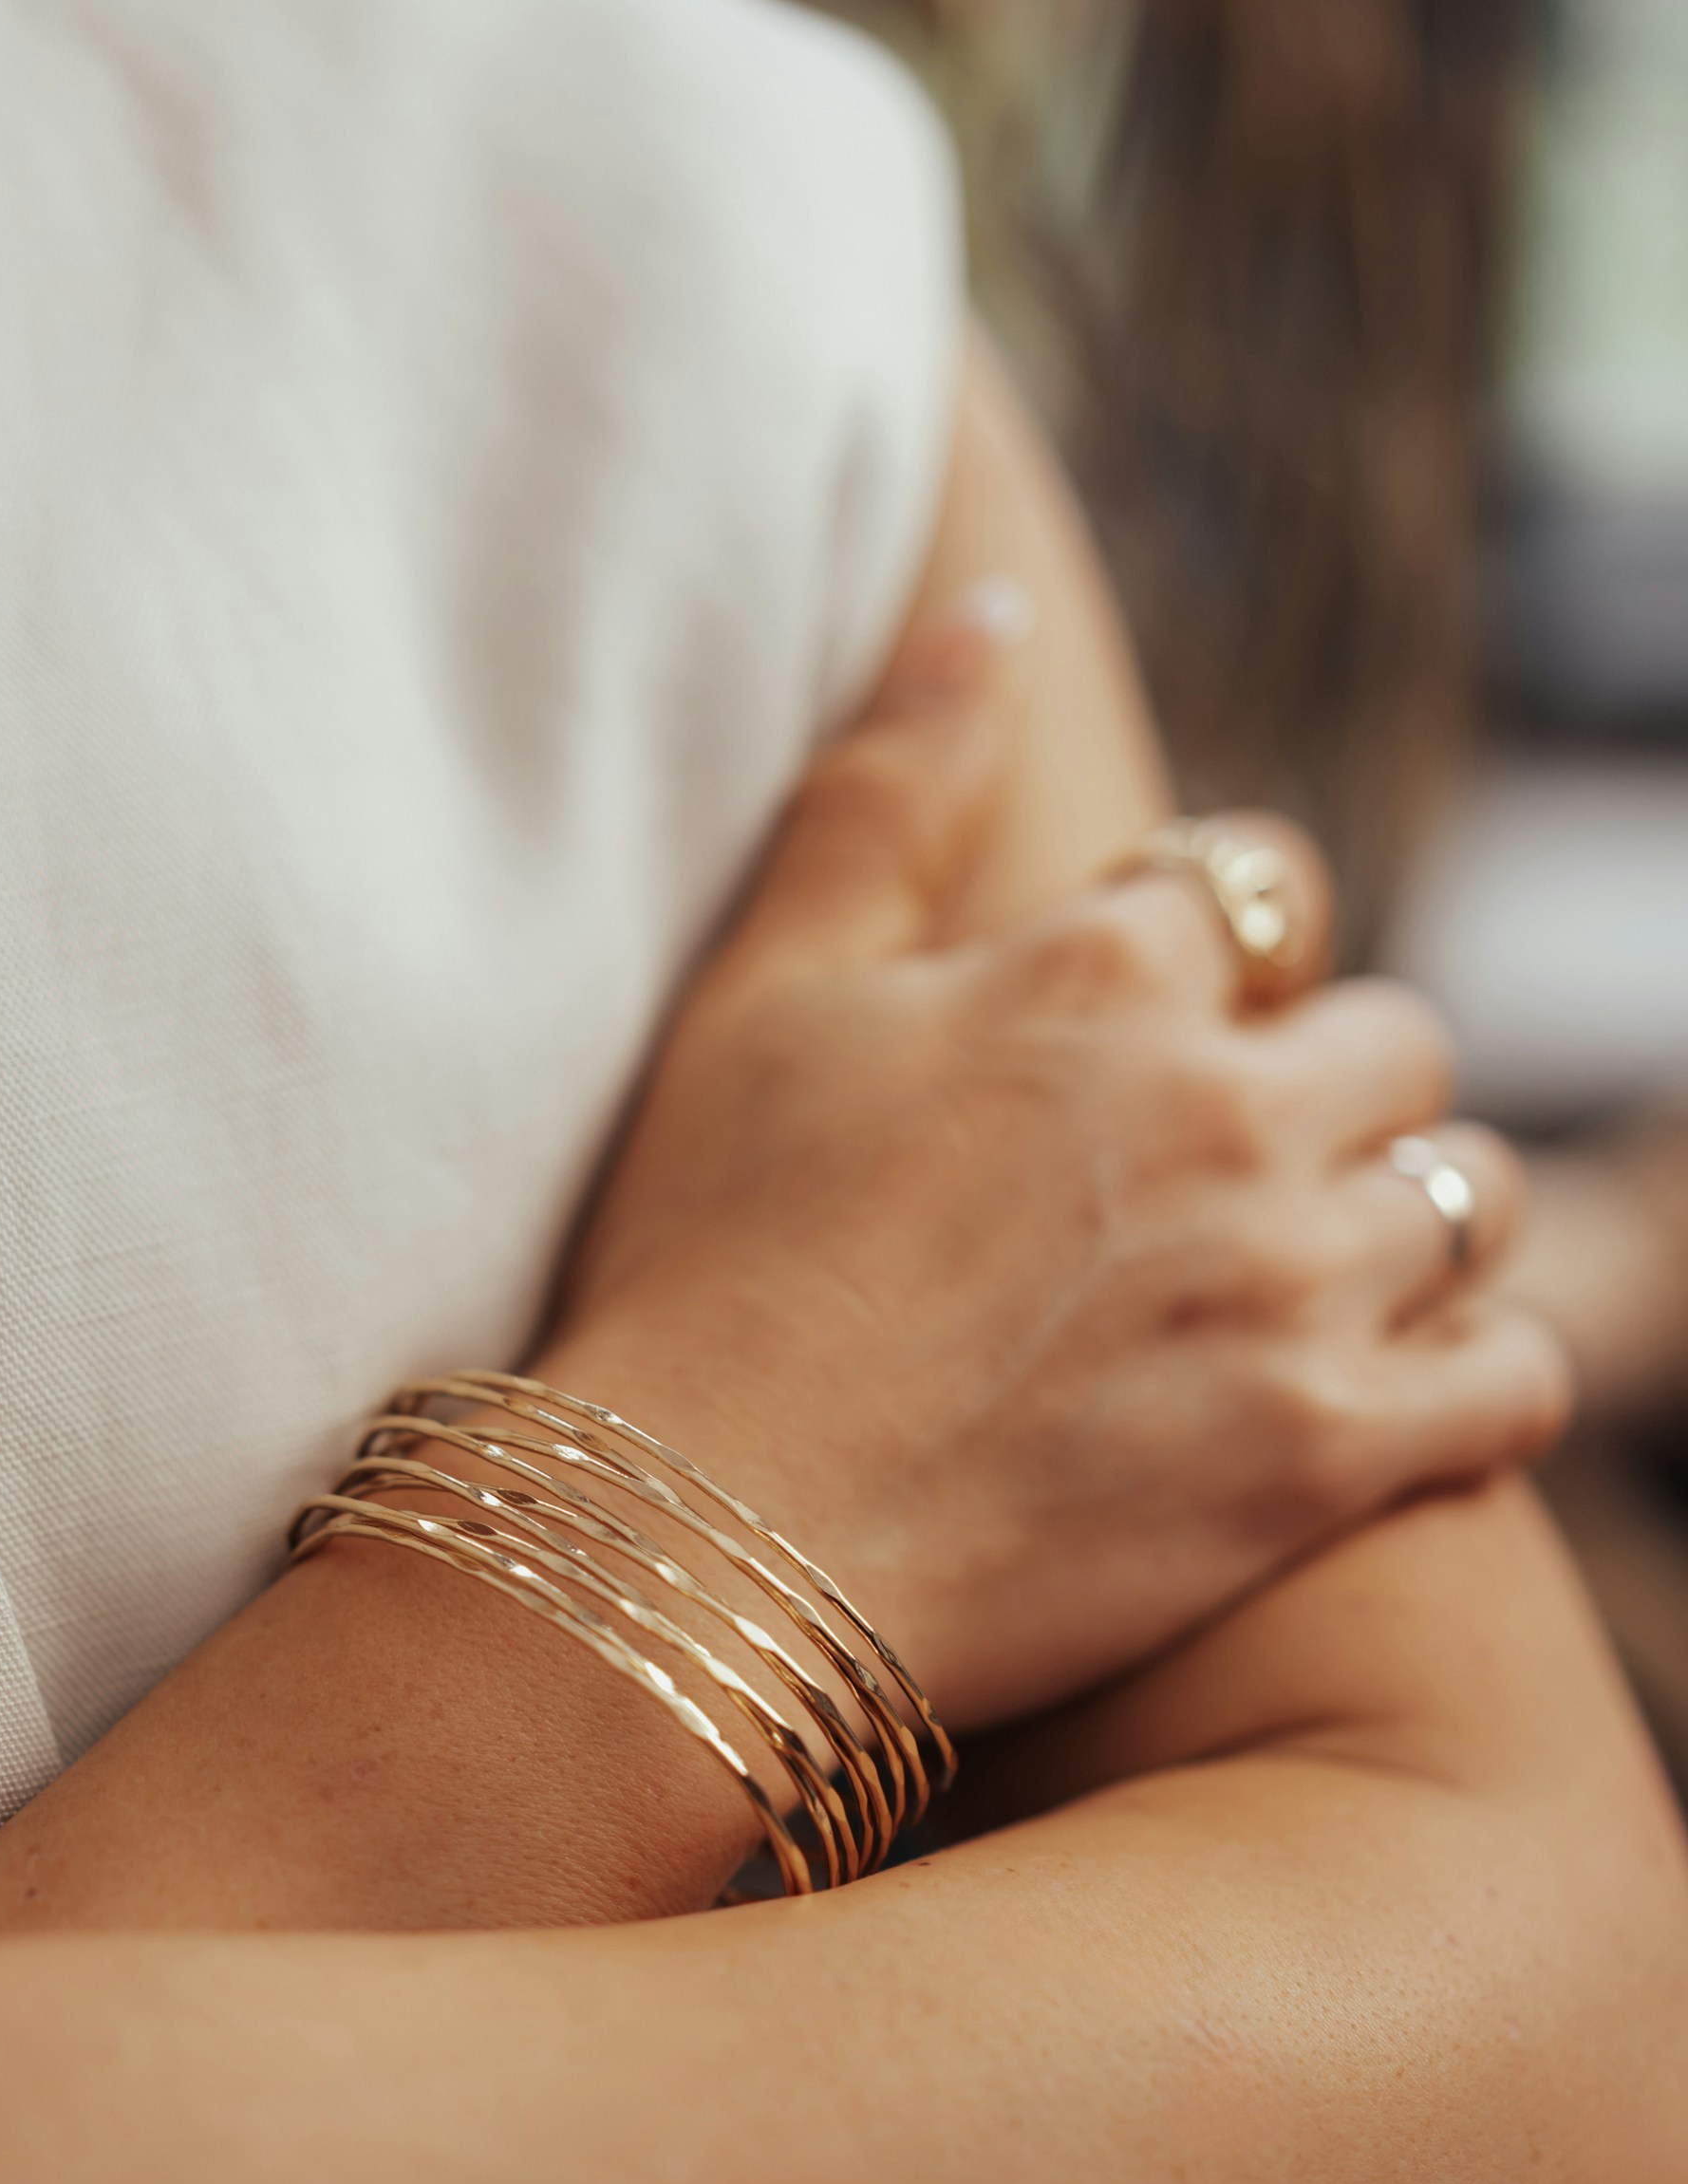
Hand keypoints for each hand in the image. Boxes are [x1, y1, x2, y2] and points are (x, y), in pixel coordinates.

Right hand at [541, 623, 1567, 1734]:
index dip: (1227, 958)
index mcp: (1094, 971)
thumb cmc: (701, 1265)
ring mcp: (1288, 1283)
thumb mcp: (764, 989)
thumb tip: (997, 608)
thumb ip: (892, 783)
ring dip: (1409, 1228)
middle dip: (1331, 1093)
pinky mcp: (1321, 1454)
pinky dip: (1485, 1379)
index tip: (1170, 1036)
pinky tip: (1401, 1400)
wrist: (697, 1545)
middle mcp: (1223, 1105)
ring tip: (1315, 1290)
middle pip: (1395, 1041)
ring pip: (1470, 1199)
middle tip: (1234, 1182)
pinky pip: (1517, 1379)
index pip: (1262, 889)